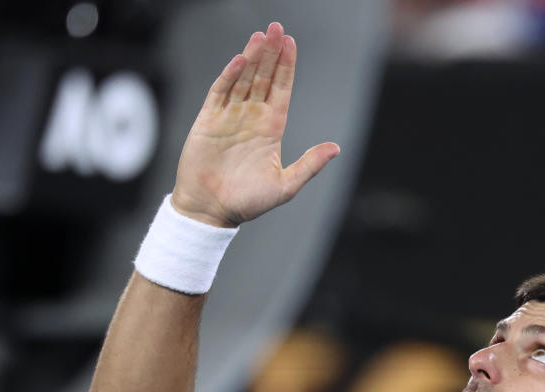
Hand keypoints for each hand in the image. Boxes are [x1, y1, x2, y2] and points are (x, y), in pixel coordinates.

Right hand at [170, 22, 340, 227]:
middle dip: (271, 53)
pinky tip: (240, 60)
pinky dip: (229, 76)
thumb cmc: (247, 202)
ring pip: (242, 79)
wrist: (211, 211)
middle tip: (277, 27)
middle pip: (263, 78)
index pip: (281, 90)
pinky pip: (219, 92)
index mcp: (271, 129)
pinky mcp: (208, 121)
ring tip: (261, 35)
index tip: (291, 43)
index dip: (286, 67)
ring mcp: (229, 117)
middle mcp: (251, 118)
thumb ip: (310, 165)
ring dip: (252, 57)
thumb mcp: (286, 185)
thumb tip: (336, 148)